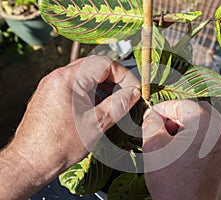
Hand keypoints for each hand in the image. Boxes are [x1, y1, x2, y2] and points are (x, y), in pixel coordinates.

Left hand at [0, 56, 139, 198]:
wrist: (30, 162)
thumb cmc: (58, 146)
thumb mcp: (96, 124)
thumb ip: (118, 105)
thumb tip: (133, 93)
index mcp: (68, 79)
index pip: (104, 63)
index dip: (124, 75)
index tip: (134, 90)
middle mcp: (57, 77)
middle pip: (94, 66)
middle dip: (114, 80)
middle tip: (127, 95)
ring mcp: (52, 85)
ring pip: (85, 75)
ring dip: (103, 86)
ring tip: (114, 102)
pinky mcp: (51, 95)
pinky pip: (76, 85)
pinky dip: (91, 92)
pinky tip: (98, 107)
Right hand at [142, 100, 220, 199]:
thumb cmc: (175, 188)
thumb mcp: (154, 147)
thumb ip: (151, 123)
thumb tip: (153, 115)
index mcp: (207, 127)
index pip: (182, 104)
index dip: (164, 108)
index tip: (153, 115)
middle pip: (197, 111)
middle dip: (177, 116)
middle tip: (162, 127)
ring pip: (204, 125)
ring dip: (186, 128)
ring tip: (170, 143)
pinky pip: (210, 139)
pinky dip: (196, 139)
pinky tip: (181, 153)